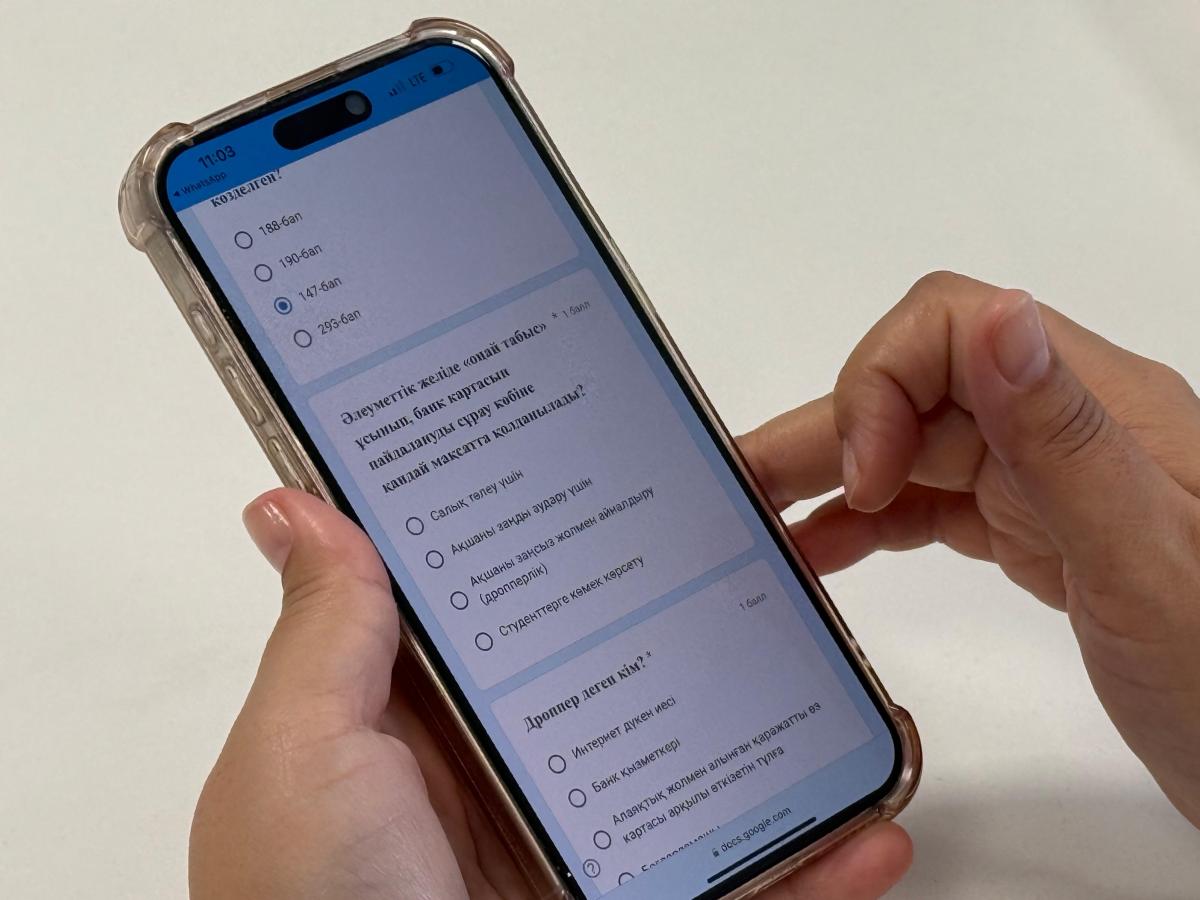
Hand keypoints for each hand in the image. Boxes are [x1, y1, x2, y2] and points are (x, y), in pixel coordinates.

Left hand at [189, 488, 911, 898]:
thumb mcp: (303, 750)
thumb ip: (329, 632)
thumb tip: (295, 507)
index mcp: (419, 718)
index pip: (507, 600)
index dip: (561, 538)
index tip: (630, 475)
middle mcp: (499, 771)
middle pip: (619, 677)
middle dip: (694, 627)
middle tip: (776, 570)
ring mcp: (569, 845)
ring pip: (691, 777)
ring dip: (778, 741)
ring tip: (850, 692)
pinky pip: (732, 889)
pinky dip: (808, 868)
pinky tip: (867, 831)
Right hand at [740, 271, 1199, 826]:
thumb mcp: (1145, 562)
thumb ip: (1061, 439)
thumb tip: (994, 316)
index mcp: (1095, 407)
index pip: (950, 327)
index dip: (879, 382)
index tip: (861, 476)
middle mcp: (1064, 430)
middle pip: (915, 390)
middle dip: (827, 431)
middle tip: (746, 487)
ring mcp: (1045, 482)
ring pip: (913, 447)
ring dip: (832, 475)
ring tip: (757, 520)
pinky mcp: (1032, 532)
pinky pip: (932, 506)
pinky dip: (868, 522)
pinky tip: (819, 552)